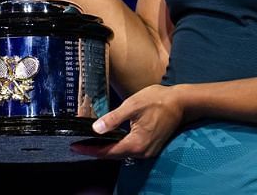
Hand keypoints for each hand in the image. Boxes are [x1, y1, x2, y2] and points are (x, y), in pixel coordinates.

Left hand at [71, 84, 185, 160]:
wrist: (182, 103)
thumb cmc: (158, 100)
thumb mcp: (133, 105)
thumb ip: (113, 118)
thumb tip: (96, 129)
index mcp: (135, 143)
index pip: (107, 152)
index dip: (89, 150)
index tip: (74, 147)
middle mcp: (142, 152)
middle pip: (113, 155)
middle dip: (95, 151)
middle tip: (78, 145)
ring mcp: (148, 151)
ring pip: (122, 154)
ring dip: (106, 149)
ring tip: (91, 143)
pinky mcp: (152, 147)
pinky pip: (130, 150)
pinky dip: (118, 146)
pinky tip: (110, 140)